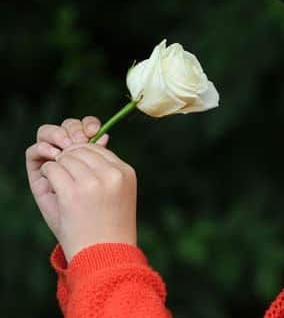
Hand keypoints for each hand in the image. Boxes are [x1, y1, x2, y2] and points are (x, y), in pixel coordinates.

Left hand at [26, 117, 135, 261]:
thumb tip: (97, 137)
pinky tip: (53, 188)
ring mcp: (93, 182)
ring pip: (65, 157)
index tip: (76, 171)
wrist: (104, 255)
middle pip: (80, 149)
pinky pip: (52, 169)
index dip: (82, 156)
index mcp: (126, 172)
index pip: (98, 148)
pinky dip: (48, 175)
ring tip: (60, 184)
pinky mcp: (73, 193)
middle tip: (65, 176)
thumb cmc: (109, 226)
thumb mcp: (119, 192)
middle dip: (68, 159)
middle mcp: (112, 174)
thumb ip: (107, 167)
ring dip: (57, 167)